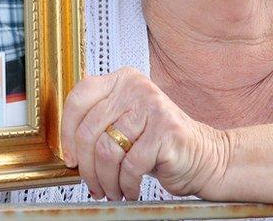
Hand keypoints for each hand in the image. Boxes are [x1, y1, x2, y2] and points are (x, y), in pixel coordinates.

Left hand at [61, 67, 229, 200]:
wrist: (204, 157)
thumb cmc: (160, 145)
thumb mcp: (125, 126)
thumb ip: (99, 125)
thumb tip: (67, 149)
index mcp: (122, 80)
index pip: (79, 99)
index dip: (67, 132)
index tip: (70, 158)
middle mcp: (136, 88)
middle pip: (90, 130)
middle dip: (86, 167)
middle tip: (91, 185)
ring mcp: (152, 107)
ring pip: (107, 151)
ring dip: (105, 180)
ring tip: (111, 191)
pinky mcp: (165, 131)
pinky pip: (130, 165)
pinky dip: (126, 185)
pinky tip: (130, 190)